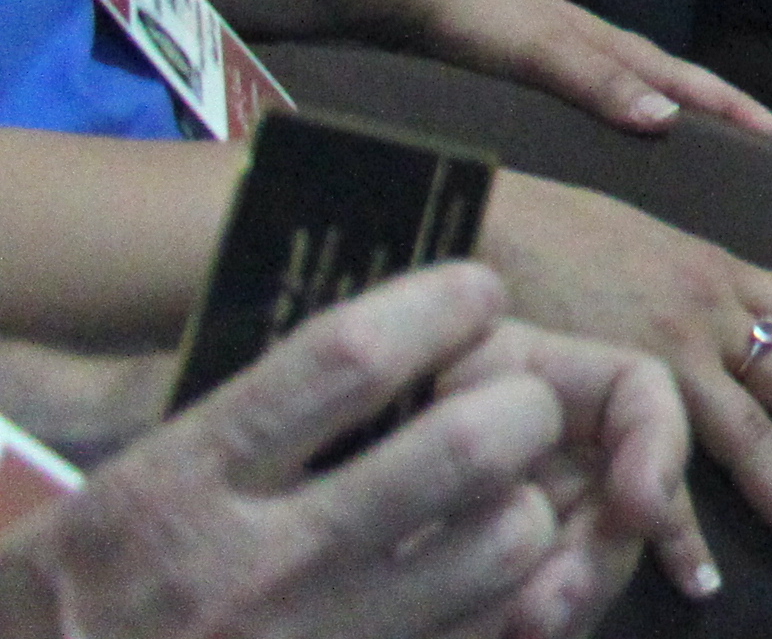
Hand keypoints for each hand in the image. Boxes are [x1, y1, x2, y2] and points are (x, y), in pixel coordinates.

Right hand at [0, 265, 682, 638]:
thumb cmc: (116, 574)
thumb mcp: (146, 480)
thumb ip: (263, 416)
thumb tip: (408, 334)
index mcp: (176, 487)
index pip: (348, 360)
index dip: (440, 308)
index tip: (477, 293)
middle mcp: (243, 573)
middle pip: (462, 450)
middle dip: (519, 407)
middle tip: (518, 402)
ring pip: (501, 547)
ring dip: (528, 505)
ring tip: (510, 495)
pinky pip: (487, 631)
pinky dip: (518, 595)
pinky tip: (496, 576)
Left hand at [395, 0, 771, 151]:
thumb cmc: (478, 21)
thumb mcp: (541, 53)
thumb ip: (601, 84)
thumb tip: (670, 124)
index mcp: (623, 54)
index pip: (708, 93)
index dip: (755, 124)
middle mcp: (612, 65)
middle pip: (693, 105)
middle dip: (737, 140)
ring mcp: (580, 79)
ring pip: (652, 118)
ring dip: (687, 149)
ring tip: (710, 197)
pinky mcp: (544, 94)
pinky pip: (608, 128)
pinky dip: (634, 153)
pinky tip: (626, 181)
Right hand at [476, 175, 771, 577]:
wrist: (477, 220)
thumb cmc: (550, 226)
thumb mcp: (645, 236)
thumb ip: (688, 277)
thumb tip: (713, 302)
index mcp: (721, 273)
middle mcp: (709, 316)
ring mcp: (662, 359)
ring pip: (751, 442)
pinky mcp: (607, 400)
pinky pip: (658, 478)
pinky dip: (681, 537)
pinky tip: (706, 582)